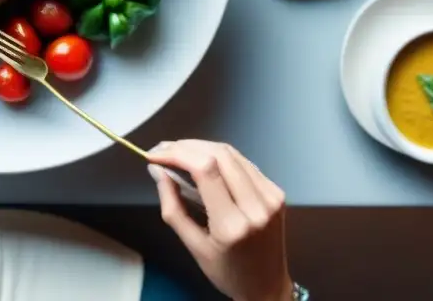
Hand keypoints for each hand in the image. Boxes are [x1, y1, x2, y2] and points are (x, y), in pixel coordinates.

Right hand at [148, 140, 290, 300]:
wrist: (268, 287)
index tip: (156, 155)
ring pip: (232, 153)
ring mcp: (270, 198)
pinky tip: (204, 161)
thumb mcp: (193, 246)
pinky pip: (244, 163)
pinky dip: (220, 157)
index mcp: (233, 225)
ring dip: (202, 147)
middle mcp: (256, 207)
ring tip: (179, 152)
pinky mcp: (276, 192)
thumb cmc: (228, 272)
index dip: (177, 154)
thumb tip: (158, 170)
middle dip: (186, 146)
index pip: (205, 170)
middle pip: (219, 154)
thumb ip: (172, 206)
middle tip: (163, 150)